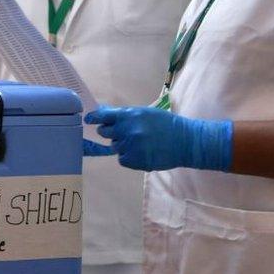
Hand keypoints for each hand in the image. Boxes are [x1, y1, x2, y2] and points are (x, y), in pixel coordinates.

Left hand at [84, 106, 233, 171]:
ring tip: (141, 144)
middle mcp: (127, 129)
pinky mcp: (133, 160)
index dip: (94, 118)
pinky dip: (129, 157)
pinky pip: (122, 159)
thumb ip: (125, 115)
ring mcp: (129, 145)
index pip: (103, 116)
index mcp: (130, 115)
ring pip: (115, 147)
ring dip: (123, 145)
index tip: (88, 120)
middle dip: (111, 133)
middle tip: (124, 134)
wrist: (185, 142)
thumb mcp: (145, 113)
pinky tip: (143, 153)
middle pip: (105, 132)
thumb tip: (104, 113)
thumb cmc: (166, 125)